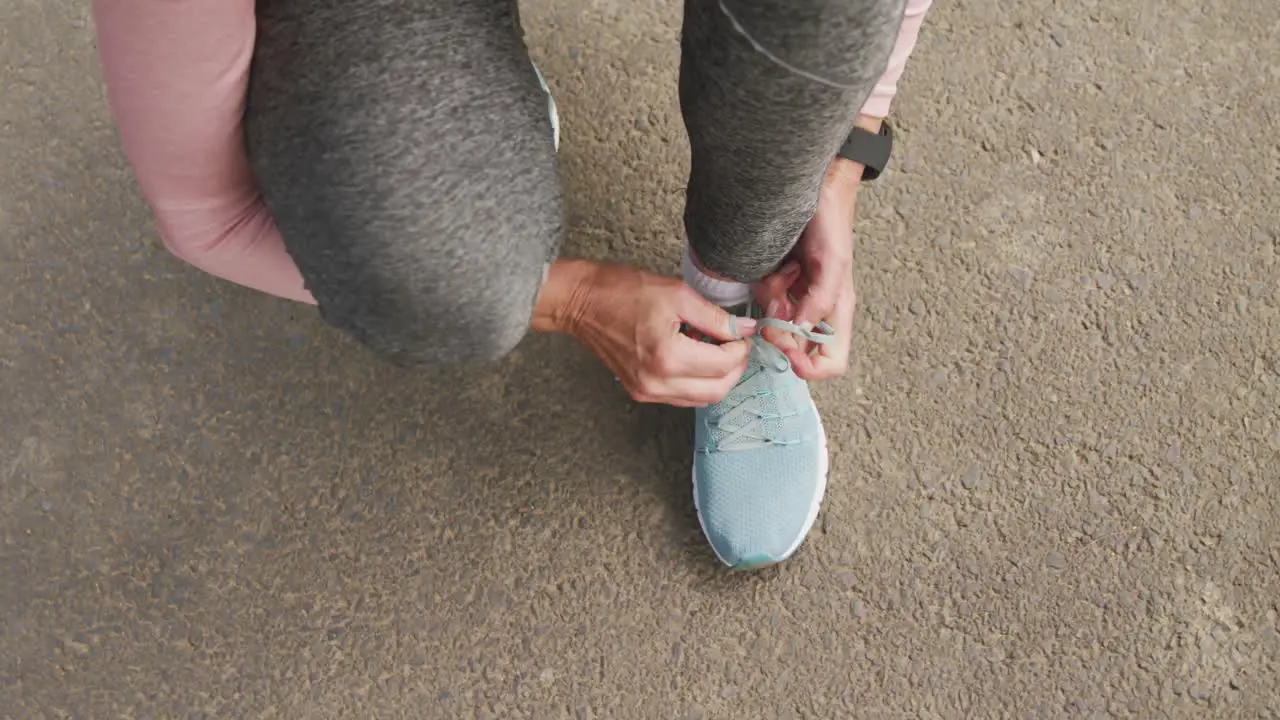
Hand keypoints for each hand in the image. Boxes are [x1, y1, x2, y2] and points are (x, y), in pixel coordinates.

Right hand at [536, 260, 756, 406]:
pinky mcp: (641, 392)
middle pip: (718, 390)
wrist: (581, 303)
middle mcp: (657, 381)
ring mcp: (648, 391)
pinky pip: (682, 397)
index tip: (742, 333)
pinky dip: (697, 382)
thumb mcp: (677, 294)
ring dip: (718, 378)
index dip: (741, 348)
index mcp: (668, 356)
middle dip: (735, 368)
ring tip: (715, 349)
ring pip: (702, 399)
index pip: (723, 364)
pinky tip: (694, 358)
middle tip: (737, 344)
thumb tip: (743, 329)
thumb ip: (716, 317)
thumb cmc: (621, 291)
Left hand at [752, 157, 861, 380]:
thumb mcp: (833, 262)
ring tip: (782, 271)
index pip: (830, 363)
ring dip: (772, 299)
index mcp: (836, 314)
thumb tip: (800, 331)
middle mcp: (815, 311)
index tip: (789, 350)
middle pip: (794, 347)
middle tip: (775, 307)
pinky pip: (762, 298)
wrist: (813, 192)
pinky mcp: (775, 284)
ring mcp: (793, 299)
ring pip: (773, 322)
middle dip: (780, 330)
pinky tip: (775, 264)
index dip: (809, 366)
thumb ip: (821, 300)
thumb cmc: (831, 224)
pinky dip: (764, 284)